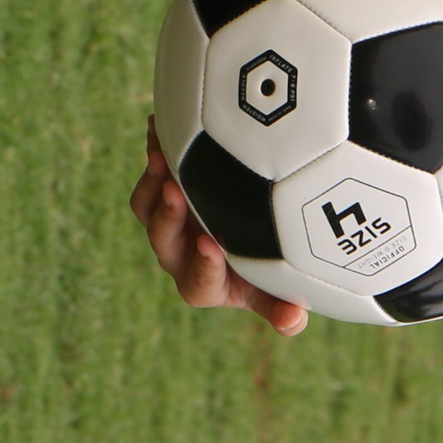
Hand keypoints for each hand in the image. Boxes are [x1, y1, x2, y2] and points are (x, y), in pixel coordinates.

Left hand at [130, 117, 309, 335]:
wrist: (243, 233)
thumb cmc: (261, 268)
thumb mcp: (271, 289)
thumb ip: (280, 306)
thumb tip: (295, 320)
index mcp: (203, 283)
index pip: (198, 281)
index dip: (204, 265)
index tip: (212, 245)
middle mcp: (178, 253)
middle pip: (163, 240)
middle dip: (167, 217)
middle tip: (175, 193)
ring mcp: (168, 220)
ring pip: (147, 206)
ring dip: (152, 183)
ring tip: (160, 157)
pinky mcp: (163, 189)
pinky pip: (153, 171)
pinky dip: (156, 149)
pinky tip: (160, 122)